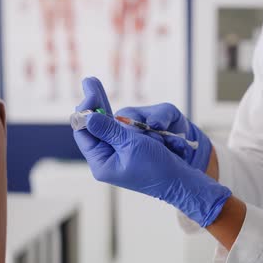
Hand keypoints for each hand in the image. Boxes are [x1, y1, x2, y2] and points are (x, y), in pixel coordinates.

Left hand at [74, 77, 231, 226]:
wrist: (180, 181)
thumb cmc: (157, 166)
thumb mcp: (131, 145)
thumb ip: (108, 129)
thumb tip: (87, 116)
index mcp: (101, 162)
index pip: (83, 133)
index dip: (85, 111)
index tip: (90, 93)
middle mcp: (106, 158)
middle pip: (94, 126)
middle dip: (96, 104)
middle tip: (90, 81)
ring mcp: (118, 154)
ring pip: (110, 126)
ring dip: (119, 116)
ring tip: (133, 119)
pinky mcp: (131, 149)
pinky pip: (124, 130)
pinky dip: (127, 121)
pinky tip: (124, 110)